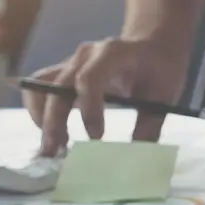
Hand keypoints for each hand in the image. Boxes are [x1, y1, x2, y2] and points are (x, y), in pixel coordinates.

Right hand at [24, 37, 190, 155]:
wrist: (151, 44)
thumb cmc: (160, 67)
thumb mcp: (164, 94)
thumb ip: (149, 125)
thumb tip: (135, 161)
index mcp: (113, 53)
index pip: (89, 78)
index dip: (88, 109)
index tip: (98, 138)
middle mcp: (86, 55)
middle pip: (58, 86)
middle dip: (54, 121)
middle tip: (58, 152)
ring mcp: (71, 62)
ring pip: (40, 86)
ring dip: (41, 117)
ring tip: (53, 147)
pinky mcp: (63, 72)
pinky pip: (39, 88)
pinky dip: (40, 112)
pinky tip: (52, 134)